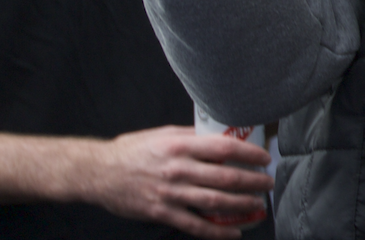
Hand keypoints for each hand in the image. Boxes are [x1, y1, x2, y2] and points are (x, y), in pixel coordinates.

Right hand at [75, 125, 271, 239]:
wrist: (97, 172)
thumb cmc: (131, 150)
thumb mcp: (163, 135)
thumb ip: (192, 136)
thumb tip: (220, 135)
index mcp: (180, 146)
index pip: (224, 147)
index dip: (248, 153)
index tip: (264, 157)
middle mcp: (178, 169)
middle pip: (225, 177)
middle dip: (252, 182)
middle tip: (268, 183)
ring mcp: (170, 193)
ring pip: (215, 201)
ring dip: (242, 205)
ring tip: (258, 205)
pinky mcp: (162, 213)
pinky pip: (195, 225)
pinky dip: (217, 231)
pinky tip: (234, 232)